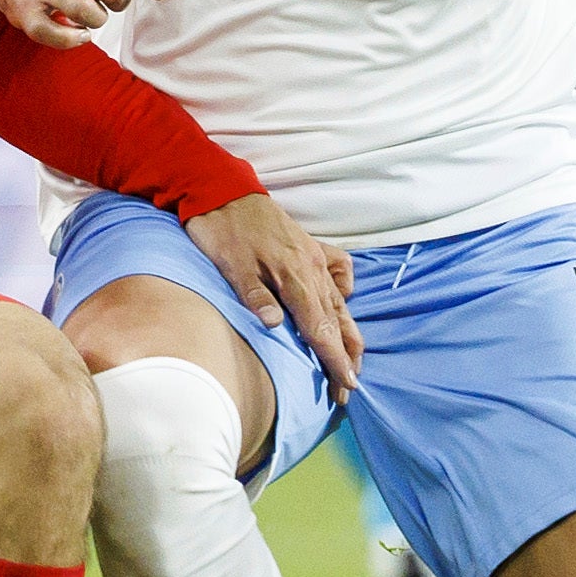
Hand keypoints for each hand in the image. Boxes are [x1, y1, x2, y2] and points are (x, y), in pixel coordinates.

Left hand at [185, 192, 361, 393]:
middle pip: (337, 320)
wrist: (222, 189)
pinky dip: (344, 291)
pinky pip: (339, 273)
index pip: (320, 328)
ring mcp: (315, 256)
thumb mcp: (230, 266)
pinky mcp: (311, 247)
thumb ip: (254, 296)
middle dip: (346, 356)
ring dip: (348, 332)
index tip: (347, 386)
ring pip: (340, 301)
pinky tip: (341, 302)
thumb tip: (275, 326)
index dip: (334, 360)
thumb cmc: (222, 230)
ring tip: (353, 360)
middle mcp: (312, 268)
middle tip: (347, 388)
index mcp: (295, 276)